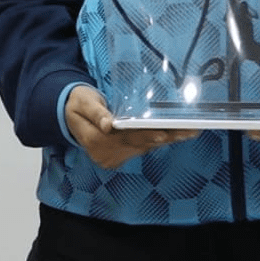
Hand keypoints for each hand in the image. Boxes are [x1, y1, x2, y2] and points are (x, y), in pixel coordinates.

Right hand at [64, 85, 197, 169]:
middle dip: (164, 137)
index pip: (123, 137)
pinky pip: (142, 148)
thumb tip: (108, 124)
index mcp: (94, 141)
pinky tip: (177, 134)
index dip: (144, 135)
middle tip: (188, 130)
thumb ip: (96, 113)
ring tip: (189, 131)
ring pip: (144, 147)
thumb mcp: (83, 103)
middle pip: (138, 144)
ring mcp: (113, 158)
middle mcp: (105, 154)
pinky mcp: (120, 156)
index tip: (162, 133)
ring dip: (167, 140)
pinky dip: (159, 141)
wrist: (70, 115)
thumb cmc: (79, 103)